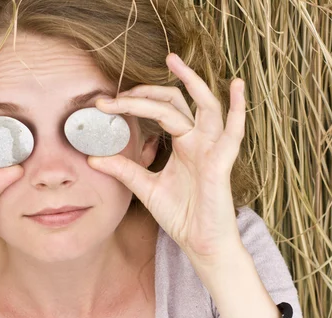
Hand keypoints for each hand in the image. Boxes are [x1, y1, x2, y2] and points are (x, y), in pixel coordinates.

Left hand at [91, 52, 245, 267]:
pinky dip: (238, 109)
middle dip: (148, 92)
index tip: (104, 105)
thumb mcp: (145, 187)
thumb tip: (93, 157)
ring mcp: (211, 149)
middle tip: (121, 90)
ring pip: (205, 106)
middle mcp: (198, 141)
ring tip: (174, 61)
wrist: (200, 243)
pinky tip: (237, 86)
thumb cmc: (181, 215)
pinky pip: (233, 133)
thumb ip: (124, 169)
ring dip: (192, 82)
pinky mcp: (221, 163)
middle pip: (176, 103)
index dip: (132, 105)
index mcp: (182, 144)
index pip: (158, 112)